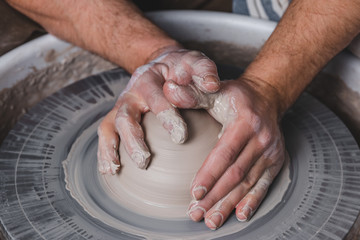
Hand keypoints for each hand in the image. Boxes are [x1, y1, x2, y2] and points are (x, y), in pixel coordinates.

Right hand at [97, 47, 219, 173]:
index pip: (156, 98)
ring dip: (110, 149)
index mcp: (149, 79)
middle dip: (133, 140)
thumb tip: (212, 85)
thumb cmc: (182, 68)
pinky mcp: (118, 118)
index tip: (180, 137)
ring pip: (110, 127)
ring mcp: (122, 107)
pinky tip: (110, 171)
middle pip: (125, 116)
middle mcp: (131, 93)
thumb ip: (204, 72)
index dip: (166, 116)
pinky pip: (106, 134)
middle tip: (145, 160)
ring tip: (116, 169)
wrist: (163, 65)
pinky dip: (104, 152)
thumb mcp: (195, 63)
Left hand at [164, 78, 285, 229]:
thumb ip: (193, 94)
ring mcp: (271, 153)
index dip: (209, 174)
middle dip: (215, 197)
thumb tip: (169, 90)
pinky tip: (240, 215)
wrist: (267, 98)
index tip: (194, 193)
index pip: (224, 153)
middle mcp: (261, 139)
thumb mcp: (215, 90)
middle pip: (235, 174)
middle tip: (196, 214)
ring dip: (228, 204)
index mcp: (245, 122)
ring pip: (247, 184)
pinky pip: (264, 185)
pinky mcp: (275, 162)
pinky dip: (252, 202)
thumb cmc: (236, 97)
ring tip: (211, 220)